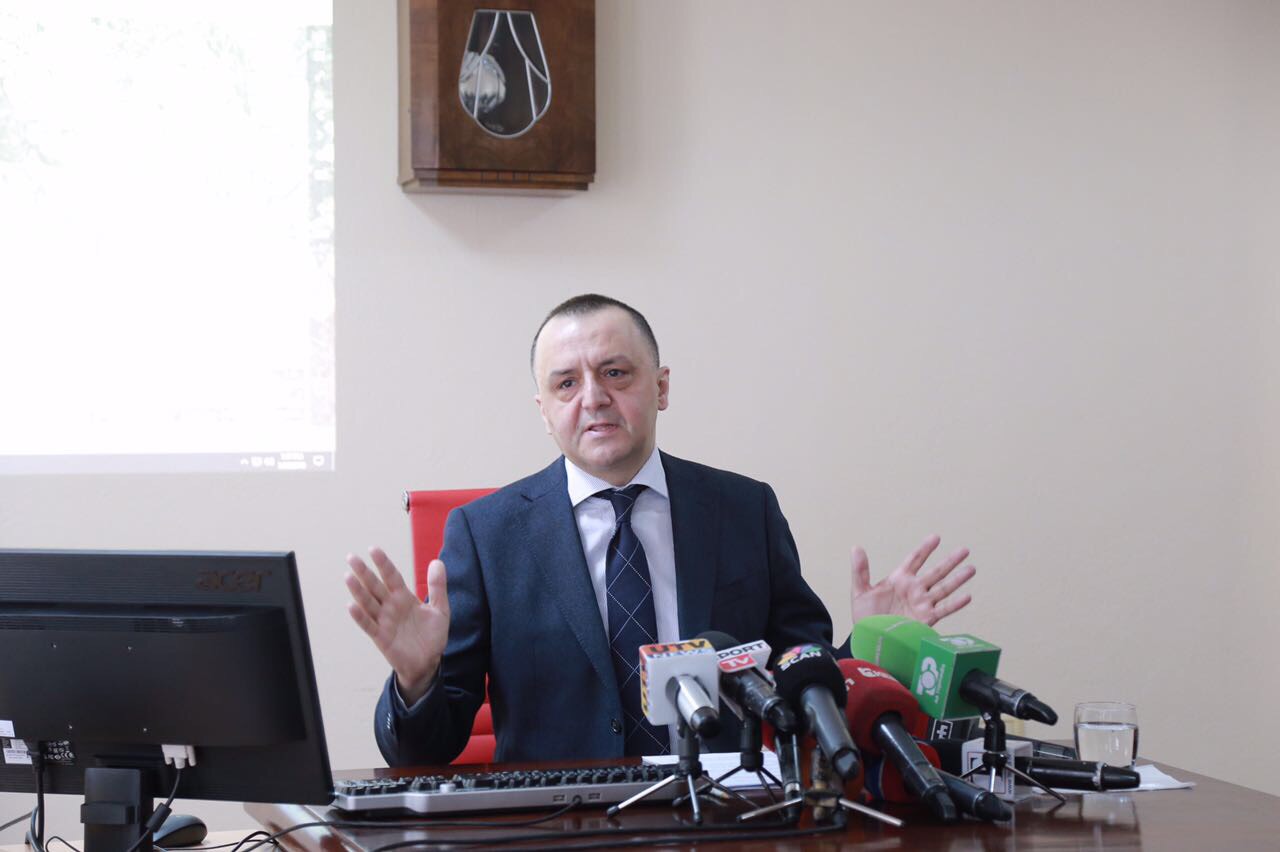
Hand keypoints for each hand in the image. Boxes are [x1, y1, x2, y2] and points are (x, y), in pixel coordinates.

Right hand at [346, 546, 449, 703]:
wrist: (429, 662)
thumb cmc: (432, 636)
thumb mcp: (440, 609)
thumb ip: (437, 587)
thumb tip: (437, 561)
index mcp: (404, 597)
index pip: (391, 576)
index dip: (383, 563)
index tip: (373, 549)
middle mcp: (391, 606)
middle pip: (375, 586)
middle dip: (363, 572)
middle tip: (350, 557)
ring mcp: (384, 621)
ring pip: (368, 602)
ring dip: (358, 590)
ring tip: (348, 576)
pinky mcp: (381, 637)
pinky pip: (368, 625)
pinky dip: (359, 616)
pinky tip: (351, 605)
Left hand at [850, 535, 974, 626]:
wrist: (870, 639)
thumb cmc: (865, 616)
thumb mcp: (860, 591)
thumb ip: (860, 570)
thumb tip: (856, 548)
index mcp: (900, 579)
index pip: (915, 559)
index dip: (925, 549)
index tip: (936, 537)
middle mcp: (914, 589)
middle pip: (936, 571)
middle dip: (950, 561)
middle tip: (965, 549)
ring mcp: (922, 604)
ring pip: (943, 588)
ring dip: (958, 579)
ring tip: (971, 569)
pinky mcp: (926, 619)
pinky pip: (943, 610)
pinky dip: (956, 604)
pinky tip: (967, 596)